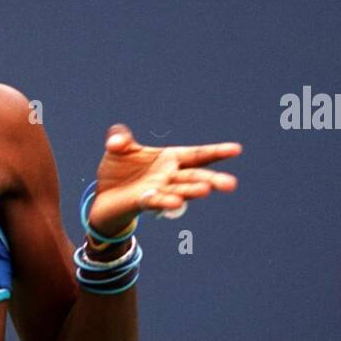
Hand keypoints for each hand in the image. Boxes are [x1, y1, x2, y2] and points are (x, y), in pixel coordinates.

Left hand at [87, 124, 240, 237]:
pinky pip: (156, 201)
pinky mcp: (143, 202)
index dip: (216, 152)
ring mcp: (158, 190)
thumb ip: (120, 139)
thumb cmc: (118, 170)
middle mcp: (169, 176)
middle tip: (231, 184)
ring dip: (191, 190)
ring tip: (205, 190)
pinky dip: (164, 201)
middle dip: (212, 180)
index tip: (236, 149)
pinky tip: (175, 202)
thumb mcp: (118, 148)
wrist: (103, 194)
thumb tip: (115, 142)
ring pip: (179, 190)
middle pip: (195, 177)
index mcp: (171, 159)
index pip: (197, 155)